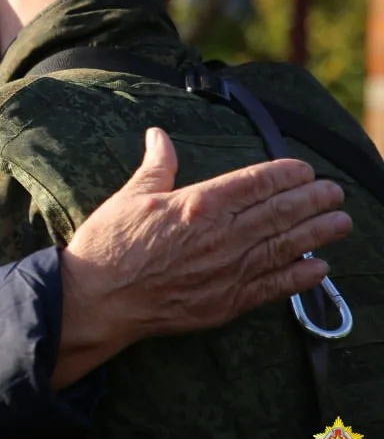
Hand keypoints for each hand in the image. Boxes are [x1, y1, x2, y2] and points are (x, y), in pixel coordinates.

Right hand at [52, 127, 349, 388]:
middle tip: (335, 192)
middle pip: (279, 213)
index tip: (304, 170)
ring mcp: (227, 271)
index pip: (255, 183)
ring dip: (317, 234)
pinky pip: (273, 287)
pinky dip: (300, 278)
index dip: (284, 174)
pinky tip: (320, 269)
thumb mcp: (130, 196)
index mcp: (199, 204)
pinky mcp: (226, 303)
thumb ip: (156, 166)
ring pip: (284, 247)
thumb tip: (159, 135)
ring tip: (341, 222)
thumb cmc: (110, 245)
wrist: (98, 299)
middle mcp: (221, 236)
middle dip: (312, 200)